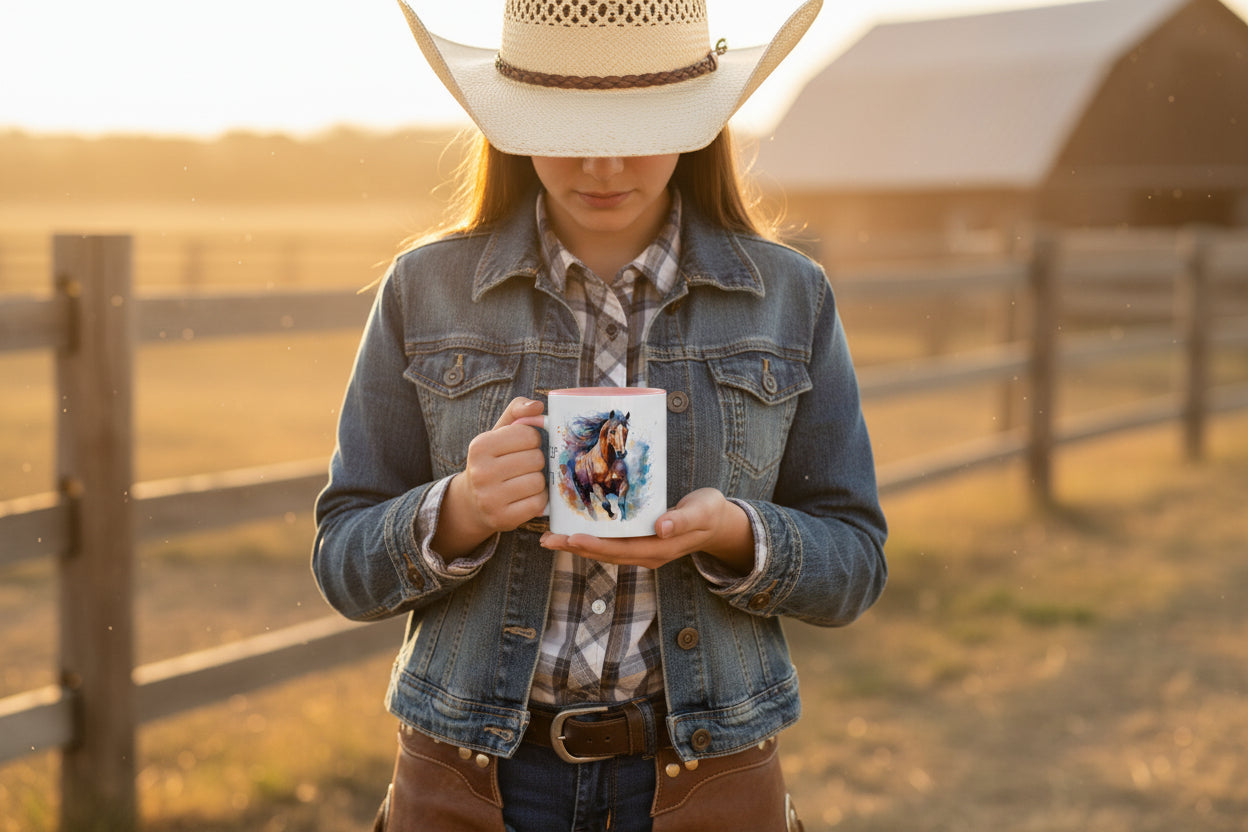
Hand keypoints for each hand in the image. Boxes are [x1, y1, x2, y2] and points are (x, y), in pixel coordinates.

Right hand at [432, 397, 546, 555]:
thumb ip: (518, 411)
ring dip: (538, 481)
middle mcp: (481, 472)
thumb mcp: (499, 432)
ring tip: (523, 481)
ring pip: (538, 482)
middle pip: (536, 459)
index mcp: (480, 446)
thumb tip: (538, 406)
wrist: (473, 501)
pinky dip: (538, 499)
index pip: (528, 435)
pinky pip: (538, 503)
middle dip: (536, 461)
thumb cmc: (492, 460)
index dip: (532, 440)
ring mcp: (490, 498)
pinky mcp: (502, 519)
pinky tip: (525, 496)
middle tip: (523, 466)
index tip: (522, 447)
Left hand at [538, 488, 754, 573]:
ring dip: (575, 544)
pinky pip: (608, 542)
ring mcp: (640, 549)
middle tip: (546, 538)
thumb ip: (683, 520)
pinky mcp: (637, 541)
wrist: (717, 523)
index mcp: (658, 548)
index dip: (595, 546)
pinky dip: (588, 537)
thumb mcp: (702, 512)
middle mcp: (645, 553)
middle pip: (604, 554)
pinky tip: (572, 528)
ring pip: (602, 550)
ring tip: (549, 536)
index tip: (571, 539)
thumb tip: (662, 527)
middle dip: (574, 547)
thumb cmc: (709, 513)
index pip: (620, 550)